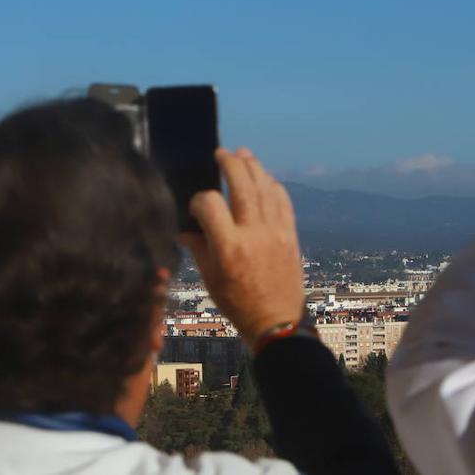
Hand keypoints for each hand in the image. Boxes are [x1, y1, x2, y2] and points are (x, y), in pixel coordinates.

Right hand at [180, 148, 306, 347]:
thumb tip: (185, 230)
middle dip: (231, 164)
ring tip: (243, 155)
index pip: (210, 204)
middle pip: (242, 185)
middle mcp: (253, 234)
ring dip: (254, 167)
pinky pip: (283, 201)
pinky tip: (265, 179)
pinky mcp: (290, 234)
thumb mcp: (210, 279)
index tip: (196, 206)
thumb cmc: (238, 303)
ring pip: (265, 188)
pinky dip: (274, 186)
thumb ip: (198, 248)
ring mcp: (275, 232)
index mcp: (228, 247)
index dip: (199, 200)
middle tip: (222, 153)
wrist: (277, 322)